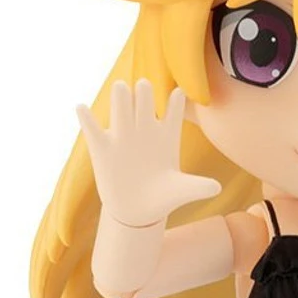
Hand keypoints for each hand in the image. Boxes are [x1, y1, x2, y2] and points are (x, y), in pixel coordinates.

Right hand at [76, 79, 220, 226]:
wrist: (139, 211)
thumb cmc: (163, 196)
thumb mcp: (181, 191)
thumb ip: (197, 186)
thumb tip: (216, 189)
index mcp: (167, 136)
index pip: (173, 113)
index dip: (175, 103)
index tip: (178, 93)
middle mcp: (144, 131)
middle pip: (144, 104)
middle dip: (145, 95)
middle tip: (145, 86)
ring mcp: (123, 137)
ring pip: (121, 110)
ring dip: (120, 99)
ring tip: (121, 88)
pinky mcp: (102, 149)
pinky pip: (93, 131)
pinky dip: (87, 120)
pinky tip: (82, 107)